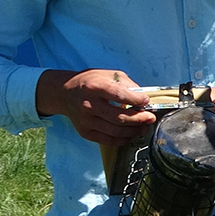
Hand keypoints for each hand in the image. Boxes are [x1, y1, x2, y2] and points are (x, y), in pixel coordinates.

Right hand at [35, 69, 154, 145]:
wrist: (64, 93)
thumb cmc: (90, 82)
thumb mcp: (107, 75)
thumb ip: (126, 84)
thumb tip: (143, 97)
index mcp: (95, 87)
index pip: (119, 95)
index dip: (135, 100)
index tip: (146, 101)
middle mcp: (89, 105)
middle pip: (119, 117)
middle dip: (139, 119)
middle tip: (150, 118)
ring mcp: (86, 121)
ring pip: (115, 131)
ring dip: (134, 131)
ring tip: (144, 126)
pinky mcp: (85, 132)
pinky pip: (108, 140)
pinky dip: (123, 139)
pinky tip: (131, 134)